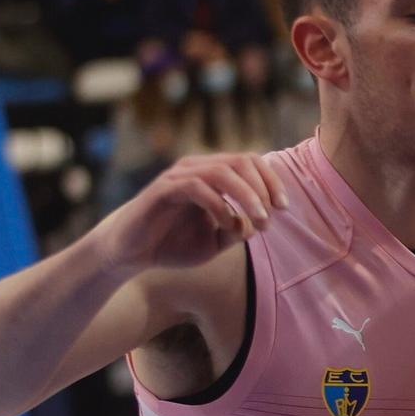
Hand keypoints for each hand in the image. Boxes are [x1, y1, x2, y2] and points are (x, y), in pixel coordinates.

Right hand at [87, 152, 286, 270]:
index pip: (249, 163)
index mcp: (211, 176)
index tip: (283, 208)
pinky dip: (218, 204)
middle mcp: (196, 168)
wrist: (131, 254)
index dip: (271, 181)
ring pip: (222, 171)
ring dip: (246, 195)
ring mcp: (178, 176)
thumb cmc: (172, 245)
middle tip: (272, 215)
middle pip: (241, 161)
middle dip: (263, 187)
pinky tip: (226, 224)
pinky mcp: (163, 189)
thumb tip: (258, 224)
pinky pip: (197, 187)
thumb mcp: (214, 243)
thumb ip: (237, 231)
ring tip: (259, 219)